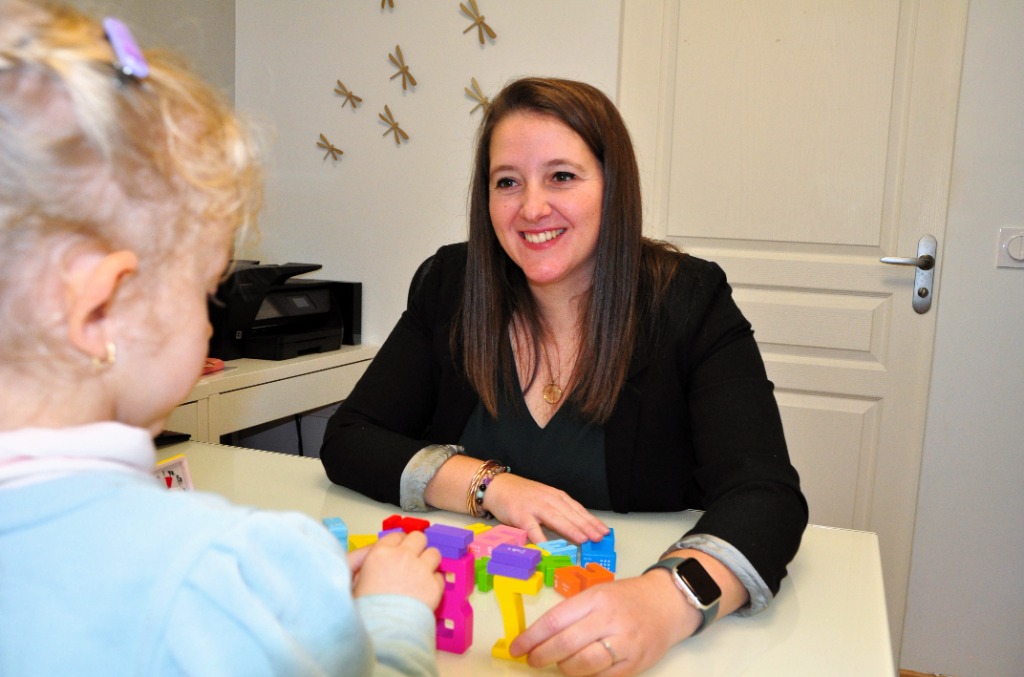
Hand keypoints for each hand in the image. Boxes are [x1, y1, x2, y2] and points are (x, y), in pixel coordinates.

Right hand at [348, 530, 443, 609]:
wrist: (383, 631)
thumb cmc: (367, 612)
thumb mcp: (356, 583)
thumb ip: (366, 567)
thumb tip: (375, 561)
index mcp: (380, 553)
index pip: (397, 535)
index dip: (400, 542)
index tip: (402, 548)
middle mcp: (403, 556)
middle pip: (418, 537)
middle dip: (418, 547)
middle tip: (415, 559)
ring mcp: (421, 569)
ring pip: (434, 553)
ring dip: (430, 562)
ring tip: (423, 575)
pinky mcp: (434, 584)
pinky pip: (440, 577)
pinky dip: (435, 583)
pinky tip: (426, 593)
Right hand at [484, 473, 608, 543]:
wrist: (497, 486)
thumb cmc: (522, 495)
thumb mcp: (544, 499)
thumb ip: (558, 511)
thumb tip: (578, 528)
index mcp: (556, 496)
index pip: (577, 509)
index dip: (591, 521)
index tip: (604, 531)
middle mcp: (548, 500)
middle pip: (570, 514)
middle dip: (586, 526)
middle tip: (599, 538)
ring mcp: (534, 507)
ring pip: (555, 518)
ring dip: (570, 529)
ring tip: (583, 539)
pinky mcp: (520, 515)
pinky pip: (532, 528)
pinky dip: (541, 538)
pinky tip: (549, 547)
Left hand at [508, 574, 699, 675]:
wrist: (667, 603)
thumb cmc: (626, 598)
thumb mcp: (598, 594)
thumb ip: (573, 614)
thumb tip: (540, 637)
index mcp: (596, 598)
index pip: (555, 620)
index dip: (532, 637)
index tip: (517, 648)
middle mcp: (610, 620)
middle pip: (566, 644)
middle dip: (542, 656)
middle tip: (533, 660)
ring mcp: (625, 643)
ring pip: (583, 665)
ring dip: (564, 668)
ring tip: (559, 664)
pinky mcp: (636, 663)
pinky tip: (581, 671)